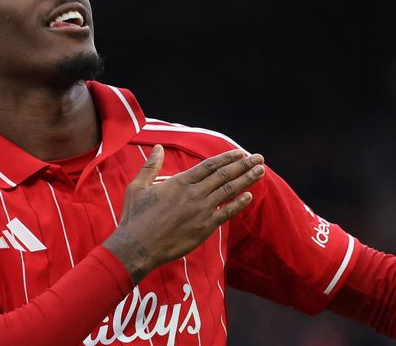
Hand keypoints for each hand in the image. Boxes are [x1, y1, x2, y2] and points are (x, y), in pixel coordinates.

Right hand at [103, 145, 264, 282]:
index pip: (209, 165)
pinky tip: (249, 196)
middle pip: (224, 175)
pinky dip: (238, 204)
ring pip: (229, 191)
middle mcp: (193, 194)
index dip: (227, 158)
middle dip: (244, 165)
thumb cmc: (135, 217)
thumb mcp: (138, 186)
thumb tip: (157, 147)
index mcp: (179, 182)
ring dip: (246, 180)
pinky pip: (226, 214)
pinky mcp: (203, 228)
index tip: (240, 153)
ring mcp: (200, 211)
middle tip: (259, 158)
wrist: (137, 246)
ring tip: (260, 171)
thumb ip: (151, 166)